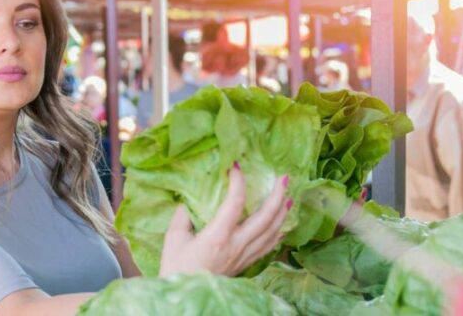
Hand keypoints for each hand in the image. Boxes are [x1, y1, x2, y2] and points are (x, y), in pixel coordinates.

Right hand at [158, 164, 290, 276]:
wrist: (187, 296)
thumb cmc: (177, 268)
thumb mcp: (173, 240)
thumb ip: (182, 218)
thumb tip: (187, 204)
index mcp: (218, 235)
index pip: (235, 203)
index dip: (238, 182)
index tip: (236, 166)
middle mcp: (237, 244)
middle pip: (265, 217)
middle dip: (277, 195)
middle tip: (285, 177)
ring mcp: (244, 255)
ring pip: (271, 232)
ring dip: (282, 212)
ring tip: (289, 196)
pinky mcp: (246, 264)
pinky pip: (268, 247)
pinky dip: (278, 234)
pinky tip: (283, 225)